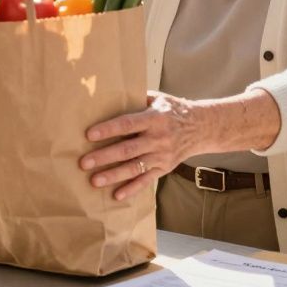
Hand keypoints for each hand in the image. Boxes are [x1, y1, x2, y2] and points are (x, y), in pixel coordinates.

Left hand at [80, 91, 208, 200]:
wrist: (202, 127)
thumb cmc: (174, 110)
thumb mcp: (159, 98)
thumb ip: (137, 98)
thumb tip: (111, 92)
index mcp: (154, 118)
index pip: (127, 124)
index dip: (108, 130)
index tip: (89, 135)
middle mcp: (158, 138)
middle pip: (127, 149)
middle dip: (104, 156)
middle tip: (84, 162)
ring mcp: (162, 156)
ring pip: (135, 167)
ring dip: (113, 175)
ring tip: (94, 180)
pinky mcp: (164, 168)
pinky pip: (146, 181)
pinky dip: (132, 189)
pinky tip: (116, 195)